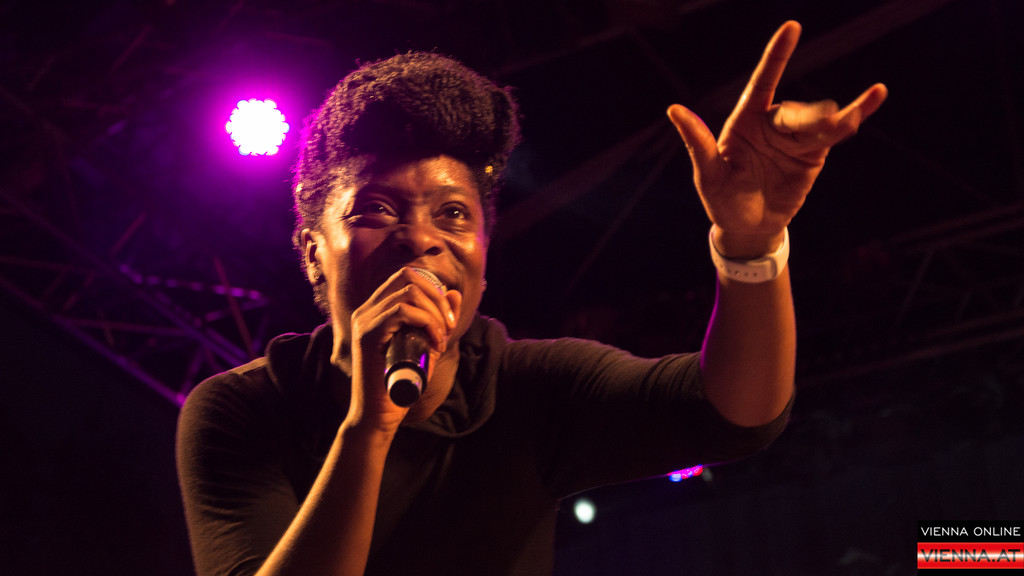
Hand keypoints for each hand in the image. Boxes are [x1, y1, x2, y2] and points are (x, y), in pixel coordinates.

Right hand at [346, 267, 459, 431]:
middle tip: (449, 326)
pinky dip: (426, 322)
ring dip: (434, 312)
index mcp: (376, 309)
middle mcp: (367, 310)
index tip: (448, 319)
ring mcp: (364, 320)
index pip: (406, 276)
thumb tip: (454, 293)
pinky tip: (434, 341)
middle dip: (437, 298)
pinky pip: (401, 312)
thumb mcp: (427, 345)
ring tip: (441, 337)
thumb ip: (439, 320)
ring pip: (408, 292)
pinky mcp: (367, 335)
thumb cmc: (402, 383)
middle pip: (408, 276)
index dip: (434, 290)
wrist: (379, 415)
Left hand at [667, 21, 886, 255]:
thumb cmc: (721, 199)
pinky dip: (856, 114)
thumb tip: (674, 109)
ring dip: (833, 121)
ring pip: (818, 121)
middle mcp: (771, 123)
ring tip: (844, 124)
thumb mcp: (708, 175)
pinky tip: (875, 95)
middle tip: (819, 125)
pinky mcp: (813, 153)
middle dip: (806, 117)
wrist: (748, 227)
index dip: (777, 56)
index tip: (792, 28)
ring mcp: (794, 137)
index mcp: (744, 121)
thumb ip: (698, 143)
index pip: (762, 82)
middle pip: (793, 111)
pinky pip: (836, 132)